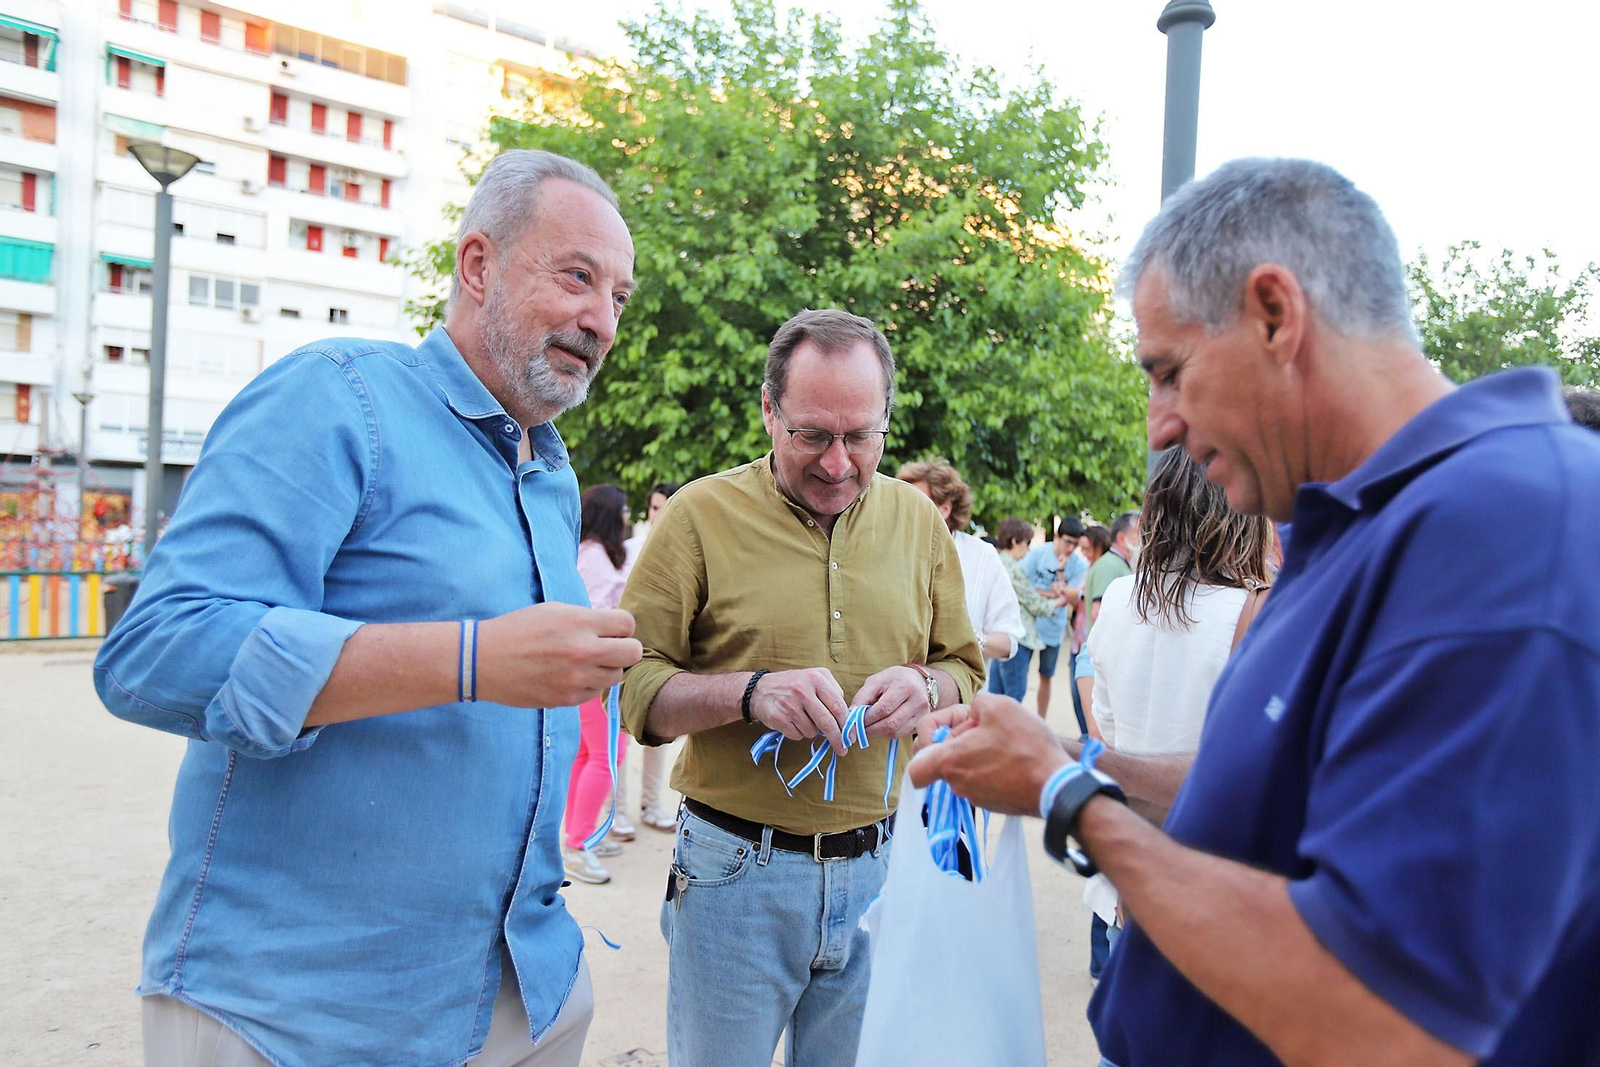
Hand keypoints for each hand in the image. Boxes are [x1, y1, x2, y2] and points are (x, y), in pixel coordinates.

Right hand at [477, 603, 641, 708]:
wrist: (483, 661)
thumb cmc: (518, 629)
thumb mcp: (554, 611)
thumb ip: (587, 619)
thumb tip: (615, 629)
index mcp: (580, 623)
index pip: (628, 624)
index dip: (621, 626)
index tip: (610, 629)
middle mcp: (583, 651)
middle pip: (633, 653)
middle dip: (624, 648)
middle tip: (608, 647)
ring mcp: (576, 679)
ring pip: (616, 676)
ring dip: (606, 668)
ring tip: (583, 661)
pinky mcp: (567, 699)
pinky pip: (594, 692)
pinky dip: (588, 684)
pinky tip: (568, 675)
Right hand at [749, 667, 849, 753]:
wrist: (759, 689)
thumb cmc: (793, 685)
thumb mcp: (814, 678)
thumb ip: (833, 692)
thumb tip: (847, 718)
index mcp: (816, 678)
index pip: (838, 705)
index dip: (847, 724)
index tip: (851, 735)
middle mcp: (802, 690)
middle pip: (827, 722)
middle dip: (837, 738)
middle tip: (843, 748)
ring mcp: (789, 705)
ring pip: (813, 731)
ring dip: (813, 731)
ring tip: (803, 719)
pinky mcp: (779, 718)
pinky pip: (798, 735)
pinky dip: (799, 733)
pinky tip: (793, 722)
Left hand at [852, 665, 929, 738]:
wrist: (917, 681)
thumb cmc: (893, 680)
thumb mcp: (876, 681)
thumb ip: (862, 697)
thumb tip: (851, 716)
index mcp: (905, 686)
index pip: (883, 709)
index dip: (867, 718)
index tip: (855, 722)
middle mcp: (918, 701)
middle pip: (890, 723)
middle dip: (871, 729)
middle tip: (860, 729)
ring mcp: (922, 713)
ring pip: (896, 732)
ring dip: (879, 732)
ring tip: (871, 725)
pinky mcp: (922, 723)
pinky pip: (902, 735)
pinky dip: (889, 733)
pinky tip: (884, 725)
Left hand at [907, 692, 1070, 815]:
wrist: (1056, 785)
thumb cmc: (1025, 745)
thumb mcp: (999, 705)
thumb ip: (976, 704)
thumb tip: (974, 713)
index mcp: (949, 761)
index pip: (915, 769)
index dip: (925, 746)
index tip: (946, 732)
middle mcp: (957, 784)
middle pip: (945, 759)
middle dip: (960, 740)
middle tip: (986, 727)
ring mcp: (976, 797)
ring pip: (966, 769)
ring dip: (978, 752)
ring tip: (1005, 740)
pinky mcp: (995, 805)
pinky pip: (983, 780)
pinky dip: (992, 767)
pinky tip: (1014, 757)